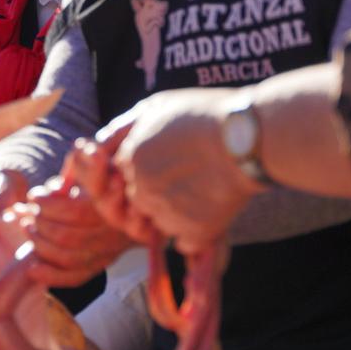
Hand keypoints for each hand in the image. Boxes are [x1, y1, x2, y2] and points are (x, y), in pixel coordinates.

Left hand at [19, 174, 131, 285]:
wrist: (136, 206)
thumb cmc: (110, 179)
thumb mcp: (101, 165)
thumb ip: (84, 164)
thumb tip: (70, 158)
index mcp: (111, 208)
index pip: (76, 212)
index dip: (49, 206)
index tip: (34, 196)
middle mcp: (112, 233)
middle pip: (69, 237)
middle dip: (41, 225)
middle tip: (29, 213)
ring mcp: (108, 252)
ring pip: (69, 258)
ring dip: (41, 246)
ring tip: (28, 228)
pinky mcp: (102, 265)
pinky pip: (76, 277)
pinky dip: (51, 276)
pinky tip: (32, 267)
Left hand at [98, 89, 263, 252]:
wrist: (250, 137)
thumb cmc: (208, 115)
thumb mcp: (157, 106)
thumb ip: (126, 128)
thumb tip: (100, 144)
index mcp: (132, 157)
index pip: (126, 175)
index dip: (150, 169)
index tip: (174, 161)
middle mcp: (142, 187)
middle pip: (140, 201)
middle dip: (160, 193)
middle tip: (191, 176)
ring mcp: (166, 212)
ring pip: (161, 224)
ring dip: (178, 213)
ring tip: (205, 188)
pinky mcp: (193, 232)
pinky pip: (185, 242)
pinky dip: (197, 231)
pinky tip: (213, 207)